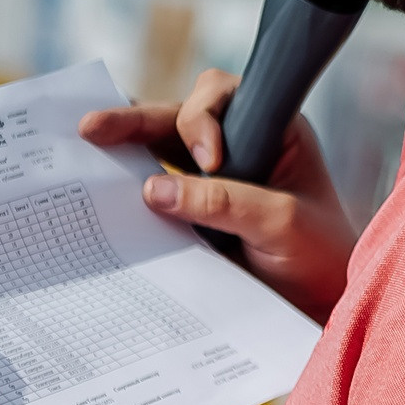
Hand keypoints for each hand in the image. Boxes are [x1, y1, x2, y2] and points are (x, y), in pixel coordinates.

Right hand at [80, 69, 356, 322]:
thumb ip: (222, 202)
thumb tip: (151, 190)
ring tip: (80, 153)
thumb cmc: (321, 257)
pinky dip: (130, 195)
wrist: (324, 307)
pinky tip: (99, 200)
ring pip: (159, 152)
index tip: (211, 161)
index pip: (223, 97)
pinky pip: (158, 195)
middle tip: (91, 128)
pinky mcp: (195, 215)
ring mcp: (214, 180)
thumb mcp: (279, 224)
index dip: (201, 118)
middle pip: (178, 118)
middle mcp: (240, 145)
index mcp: (272, 129)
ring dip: (123, 153)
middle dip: (134, 121)